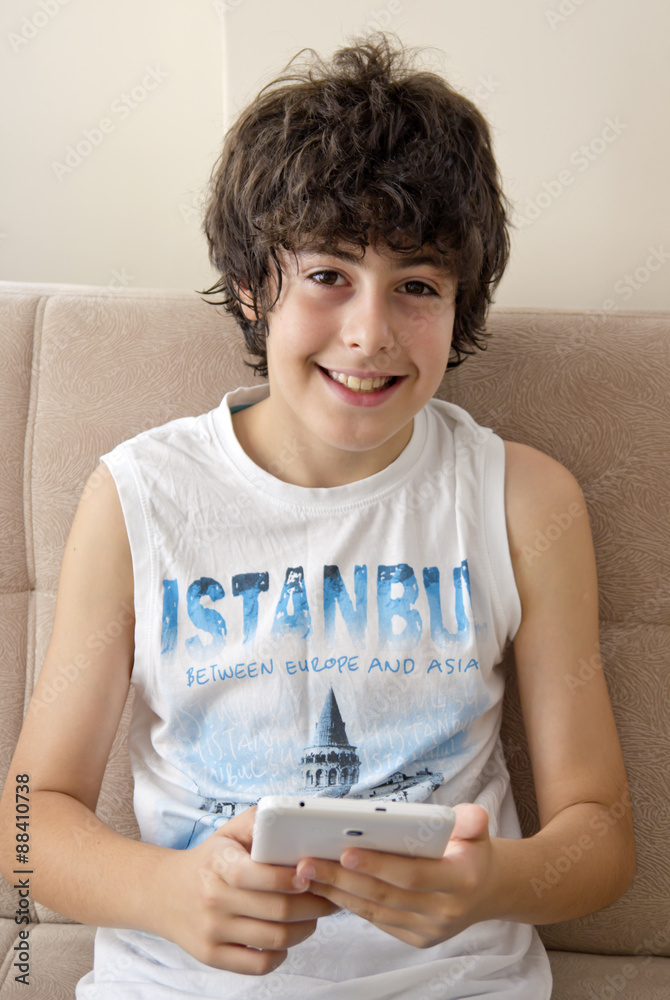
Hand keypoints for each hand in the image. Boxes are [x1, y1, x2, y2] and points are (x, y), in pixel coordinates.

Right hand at [155, 806, 338, 973]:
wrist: (165, 893)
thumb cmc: (209, 860)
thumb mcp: (228, 832)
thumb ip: (258, 821)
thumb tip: (290, 818)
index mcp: (219, 863)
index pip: (255, 875)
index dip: (288, 878)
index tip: (310, 874)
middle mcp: (213, 899)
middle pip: (277, 910)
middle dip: (313, 904)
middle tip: (328, 896)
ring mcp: (212, 931)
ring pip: (274, 939)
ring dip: (305, 928)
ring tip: (313, 915)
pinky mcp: (212, 956)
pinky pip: (258, 964)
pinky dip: (281, 954)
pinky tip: (287, 938)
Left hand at [295, 803, 492, 948]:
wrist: (487, 890)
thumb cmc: (472, 852)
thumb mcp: (477, 830)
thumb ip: (471, 820)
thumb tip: (468, 816)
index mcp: (460, 880)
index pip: (412, 875)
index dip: (378, 865)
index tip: (345, 851)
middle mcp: (444, 911)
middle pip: (385, 896)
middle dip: (343, 879)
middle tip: (308, 863)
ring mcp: (429, 930)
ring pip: (375, 911)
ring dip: (338, 893)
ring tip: (307, 874)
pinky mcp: (416, 938)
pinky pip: (377, 920)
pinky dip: (350, 904)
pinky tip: (327, 887)